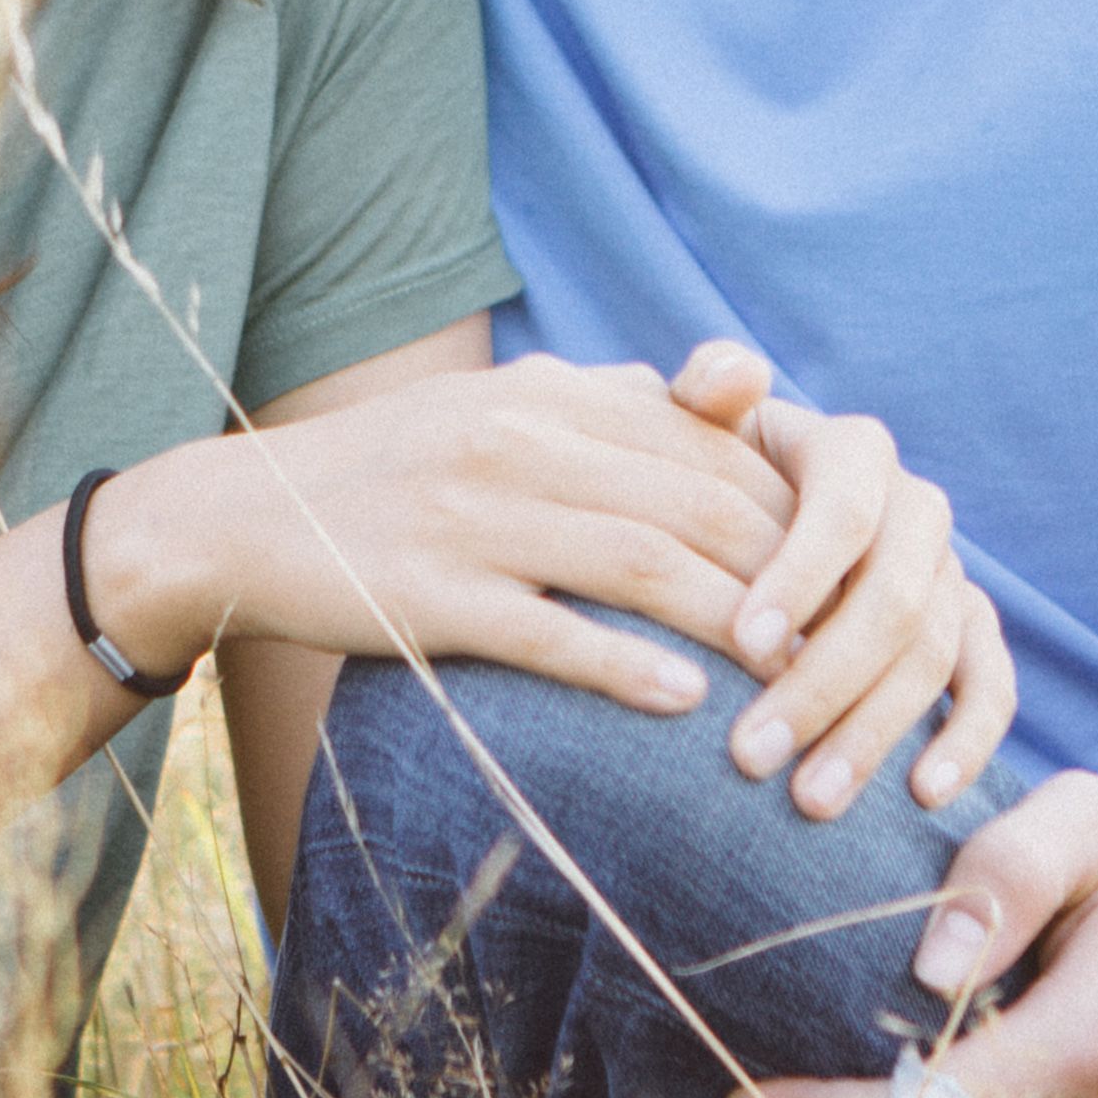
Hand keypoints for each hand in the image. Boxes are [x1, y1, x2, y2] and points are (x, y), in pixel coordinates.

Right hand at [91, 353, 792, 721]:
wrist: (242, 516)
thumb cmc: (394, 468)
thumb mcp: (501, 405)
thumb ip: (613, 398)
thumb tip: (727, 394)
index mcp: (547, 395)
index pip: (706, 449)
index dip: (793, 511)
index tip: (854, 570)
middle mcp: (519, 445)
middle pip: (693, 506)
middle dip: (788, 574)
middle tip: (855, 637)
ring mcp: (472, 521)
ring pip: (638, 568)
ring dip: (732, 626)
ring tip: (799, 678)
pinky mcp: (427, 598)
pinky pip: (545, 635)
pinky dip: (623, 667)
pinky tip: (684, 704)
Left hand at [666, 343, 1017, 818]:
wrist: (751, 525)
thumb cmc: (708, 480)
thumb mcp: (698, 430)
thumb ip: (707, 395)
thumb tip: (725, 377)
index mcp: (855, 451)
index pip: (845, 509)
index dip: (801, 573)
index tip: (742, 642)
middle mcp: (915, 508)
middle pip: (891, 599)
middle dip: (822, 683)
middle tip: (751, 756)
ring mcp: (950, 573)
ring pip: (931, 655)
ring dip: (873, 732)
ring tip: (809, 801)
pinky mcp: (973, 632)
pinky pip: (992, 686)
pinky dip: (968, 740)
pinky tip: (923, 796)